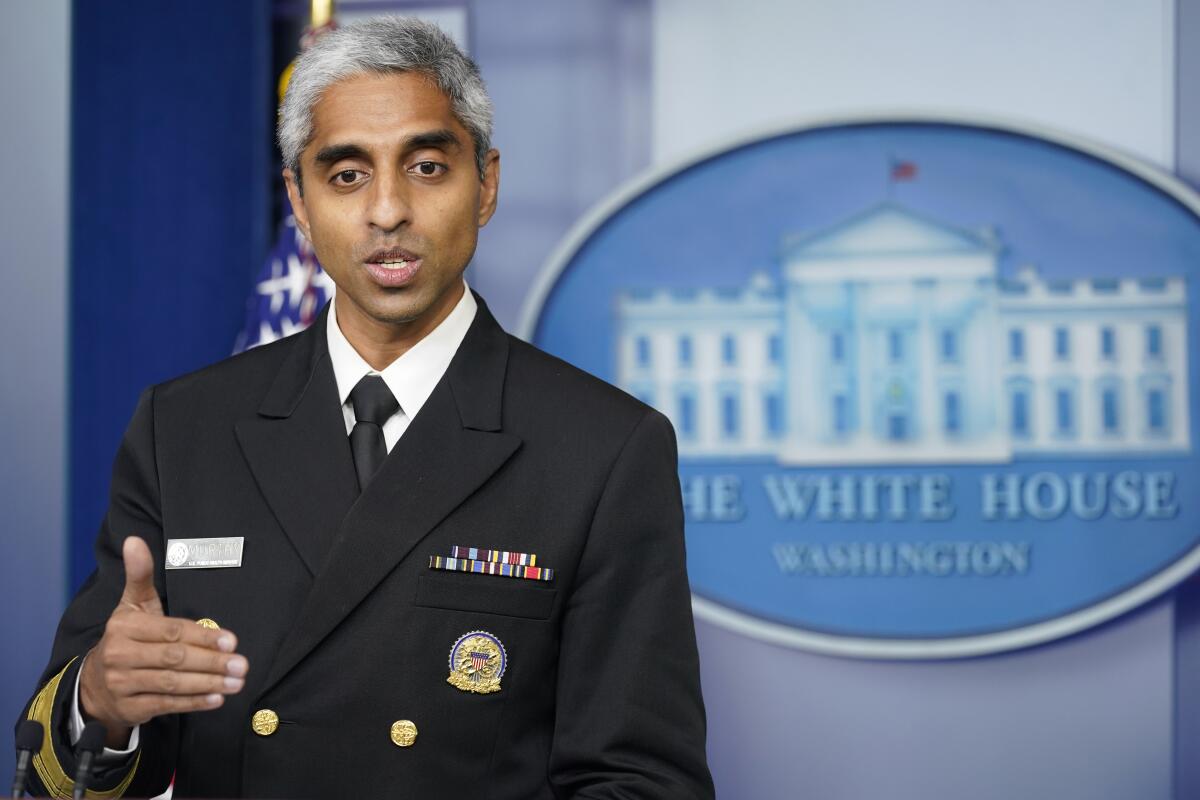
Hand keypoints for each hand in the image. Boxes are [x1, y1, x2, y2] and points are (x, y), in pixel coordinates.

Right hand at [80, 537, 248, 748]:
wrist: (94, 684)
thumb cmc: (126, 637)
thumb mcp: (132, 604)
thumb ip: (140, 574)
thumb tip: (135, 540)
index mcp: (125, 626)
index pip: (171, 631)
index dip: (203, 637)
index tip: (232, 640)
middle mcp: (120, 655)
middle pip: (174, 659)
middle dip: (212, 662)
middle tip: (242, 664)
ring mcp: (123, 684)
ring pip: (172, 684)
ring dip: (208, 684)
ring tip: (237, 682)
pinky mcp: (130, 708)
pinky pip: (167, 704)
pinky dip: (194, 703)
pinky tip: (218, 698)